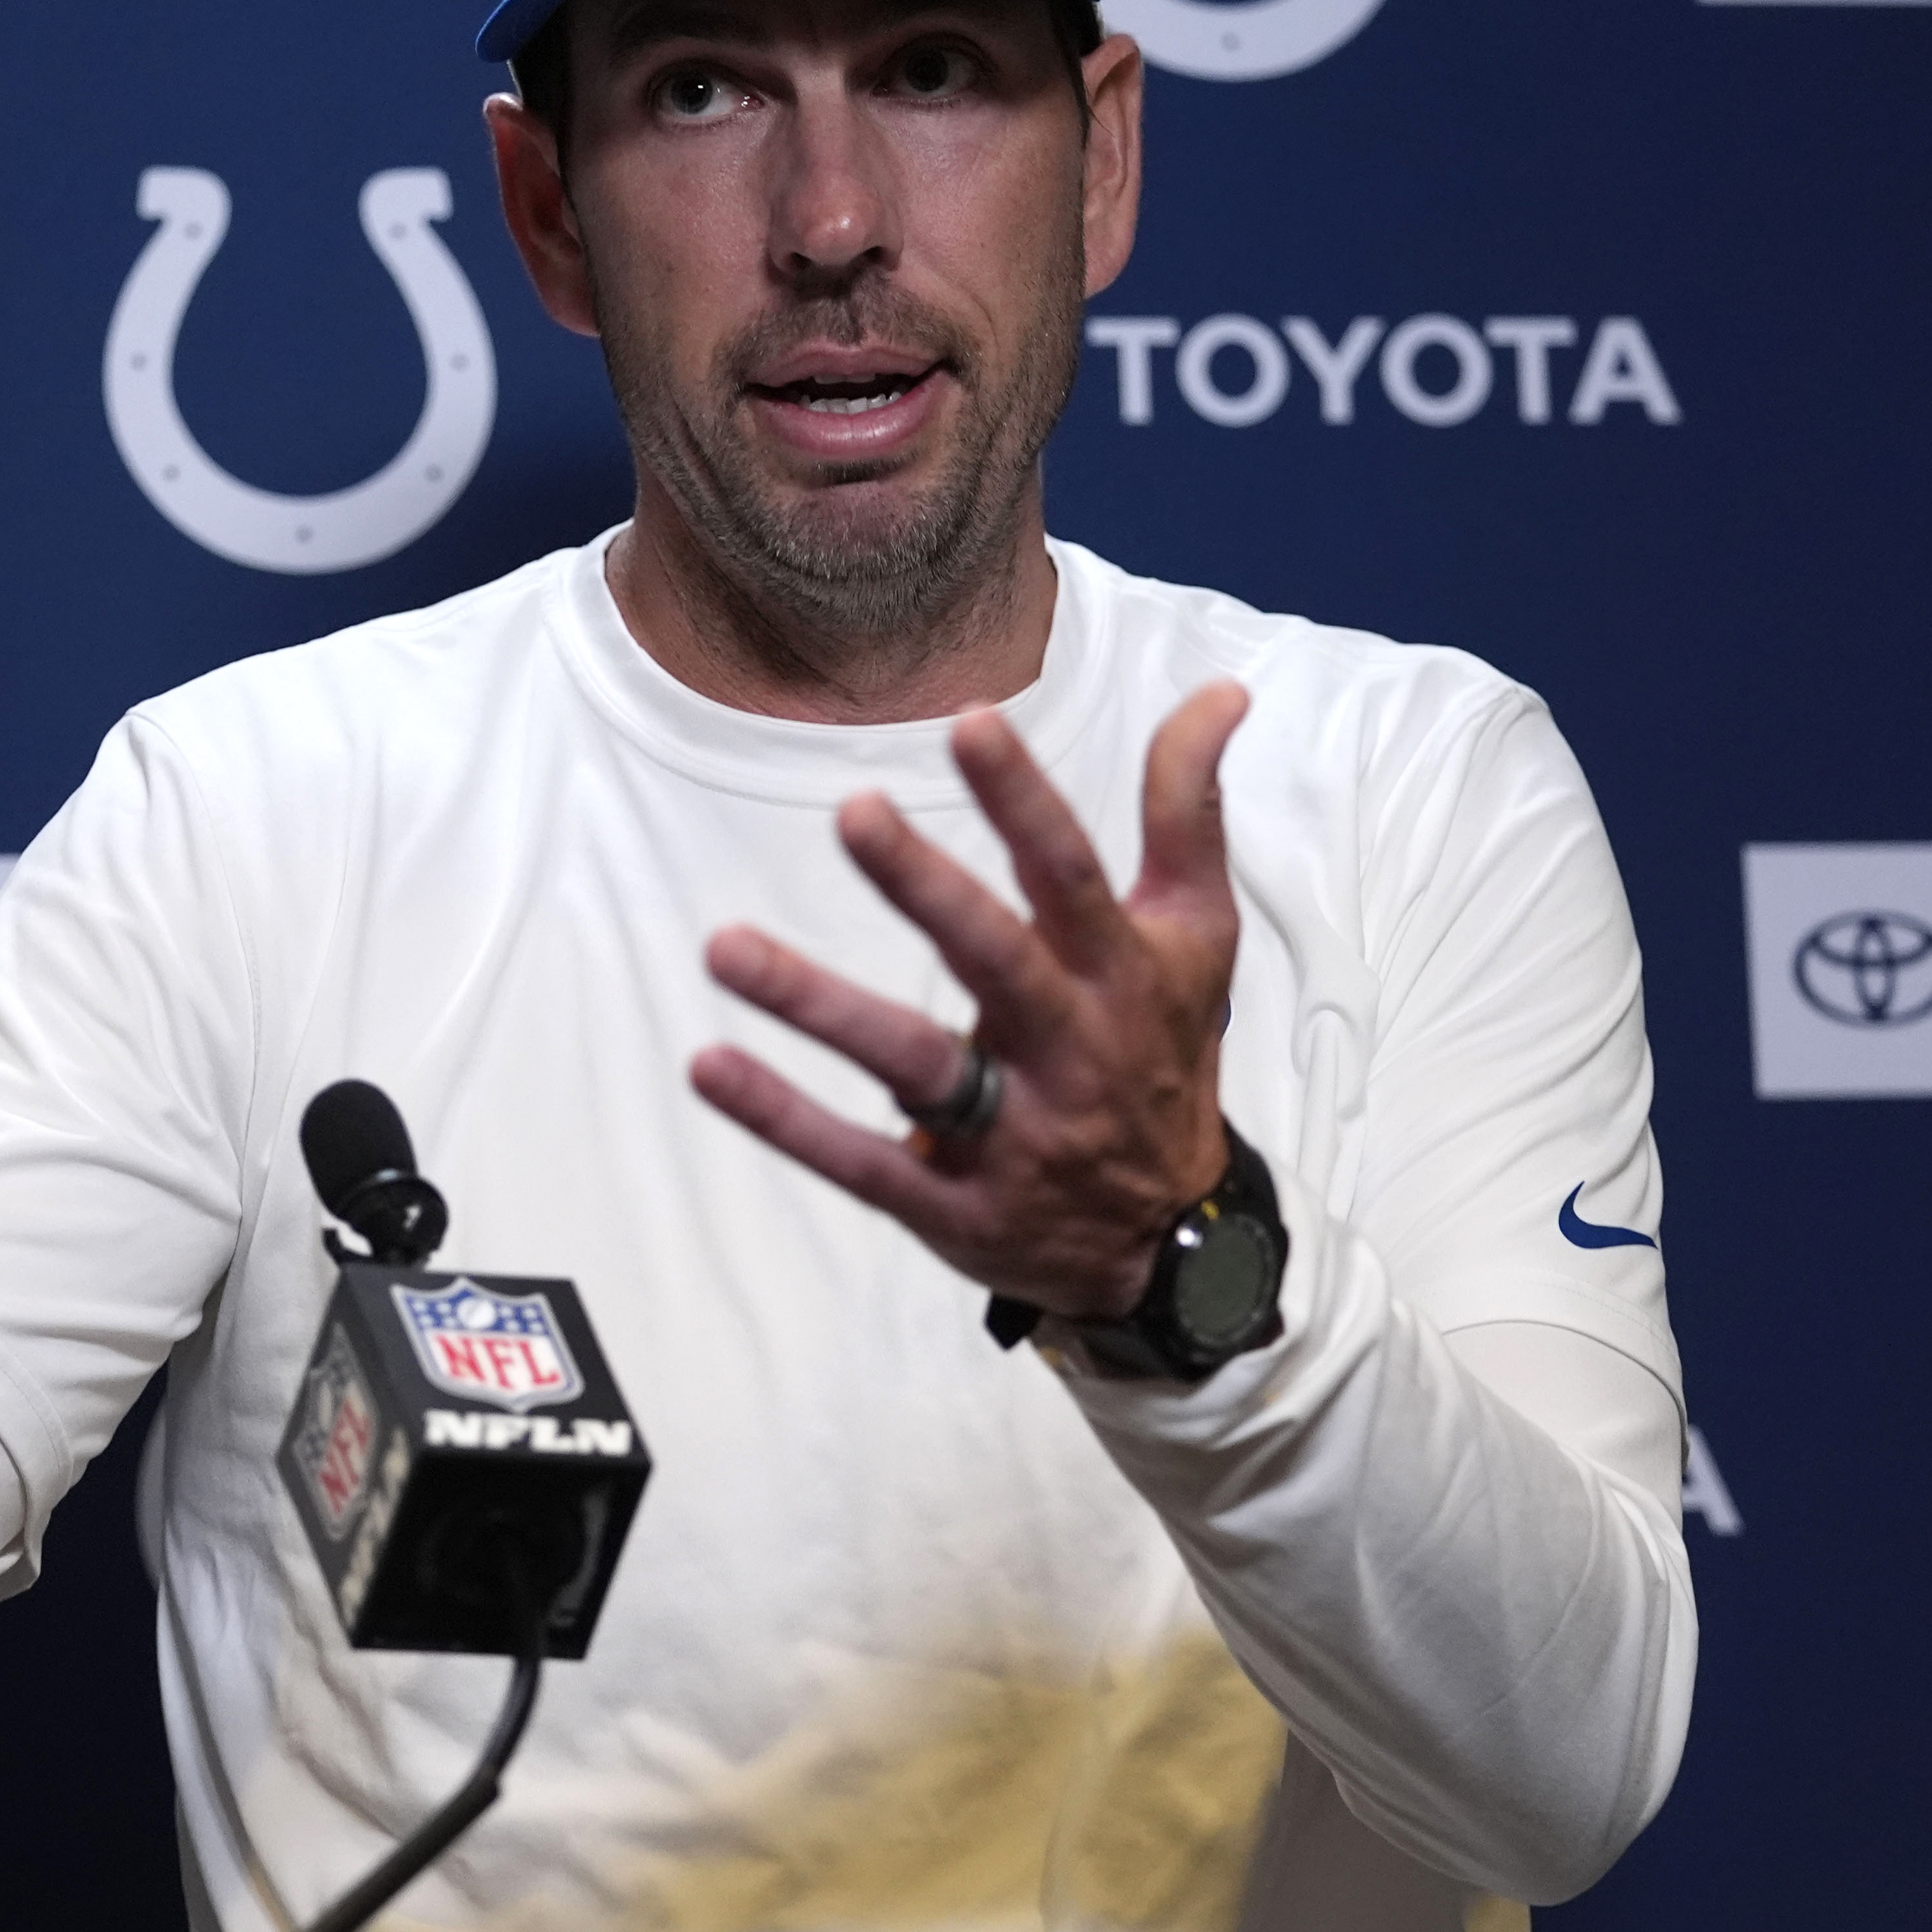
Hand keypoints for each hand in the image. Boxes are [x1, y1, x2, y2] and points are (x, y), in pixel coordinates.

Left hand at [688, 684, 1248, 1321]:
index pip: (1071, 875)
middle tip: (854, 810)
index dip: (1025, 801)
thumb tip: (1221, 689)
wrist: (1172, 1242)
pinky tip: (711, 1065)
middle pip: (995, 960)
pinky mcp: (951, 1204)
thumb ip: (1188, 810)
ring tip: (724, 948)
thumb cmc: (1165, 1050)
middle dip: (926, 888)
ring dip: (819, 1007)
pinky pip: (861, 1163)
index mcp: (1120, 974)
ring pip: (912, 1065)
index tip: (971, 720)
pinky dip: (785, 1120)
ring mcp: (1009, 1133)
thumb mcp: (1197, 933)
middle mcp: (1068, 1049)